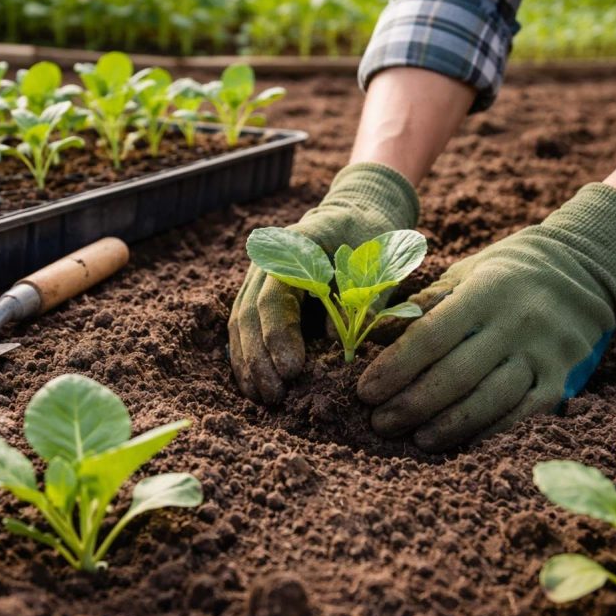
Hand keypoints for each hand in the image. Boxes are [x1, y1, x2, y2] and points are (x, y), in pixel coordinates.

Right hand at [229, 162, 418, 403]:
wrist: (355, 217)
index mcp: (291, 247)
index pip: (273, 296)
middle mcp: (265, 263)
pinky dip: (247, 358)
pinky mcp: (259, 295)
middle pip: (248, 314)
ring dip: (248, 363)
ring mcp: (257, 278)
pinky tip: (253, 386)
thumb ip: (359, 297)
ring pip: (241, 323)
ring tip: (262, 398)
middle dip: (259, 359)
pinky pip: (244, 328)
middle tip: (275, 394)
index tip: (291, 370)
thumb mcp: (375, 261)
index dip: (278, 336)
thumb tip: (333, 341)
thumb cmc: (370, 238)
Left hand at [358, 184, 615, 451]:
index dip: (395, 367)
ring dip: (447, 426)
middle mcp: (517, 322)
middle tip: (379, 424)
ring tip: (414, 440)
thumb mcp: (464, 273)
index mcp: (485, 291)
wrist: (583, 268)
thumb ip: (422, 305)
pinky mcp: (562, 378)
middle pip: (456, 375)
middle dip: (412, 404)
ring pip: (489, 400)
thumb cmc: (505, 273)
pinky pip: (521, 414)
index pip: (431, 335)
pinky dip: (487, 432)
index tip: (365, 392)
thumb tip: (373, 338)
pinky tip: (458, 444)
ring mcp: (544, 353)